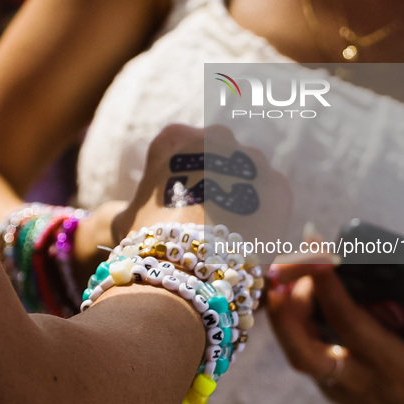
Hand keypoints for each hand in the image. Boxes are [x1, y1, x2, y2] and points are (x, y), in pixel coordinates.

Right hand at [112, 123, 291, 252]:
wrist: (189, 266)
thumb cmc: (149, 242)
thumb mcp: (126, 219)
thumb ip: (134, 206)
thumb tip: (126, 216)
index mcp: (175, 138)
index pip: (180, 151)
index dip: (180, 181)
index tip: (180, 205)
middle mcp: (216, 138)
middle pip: (219, 157)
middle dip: (216, 182)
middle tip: (208, 220)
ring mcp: (251, 159)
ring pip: (249, 175)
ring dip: (243, 197)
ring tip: (230, 233)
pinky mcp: (278, 185)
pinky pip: (273, 198)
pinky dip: (265, 216)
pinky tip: (250, 239)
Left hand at [267, 256, 403, 403]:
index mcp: (394, 368)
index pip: (350, 323)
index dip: (328, 286)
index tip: (316, 249)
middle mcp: (359, 380)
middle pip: (304, 350)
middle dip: (287, 310)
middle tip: (284, 269)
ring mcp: (340, 388)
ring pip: (298, 354)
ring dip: (286, 314)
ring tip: (289, 275)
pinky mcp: (331, 390)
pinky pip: (305, 356)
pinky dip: (295, 325)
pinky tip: (296, 295)